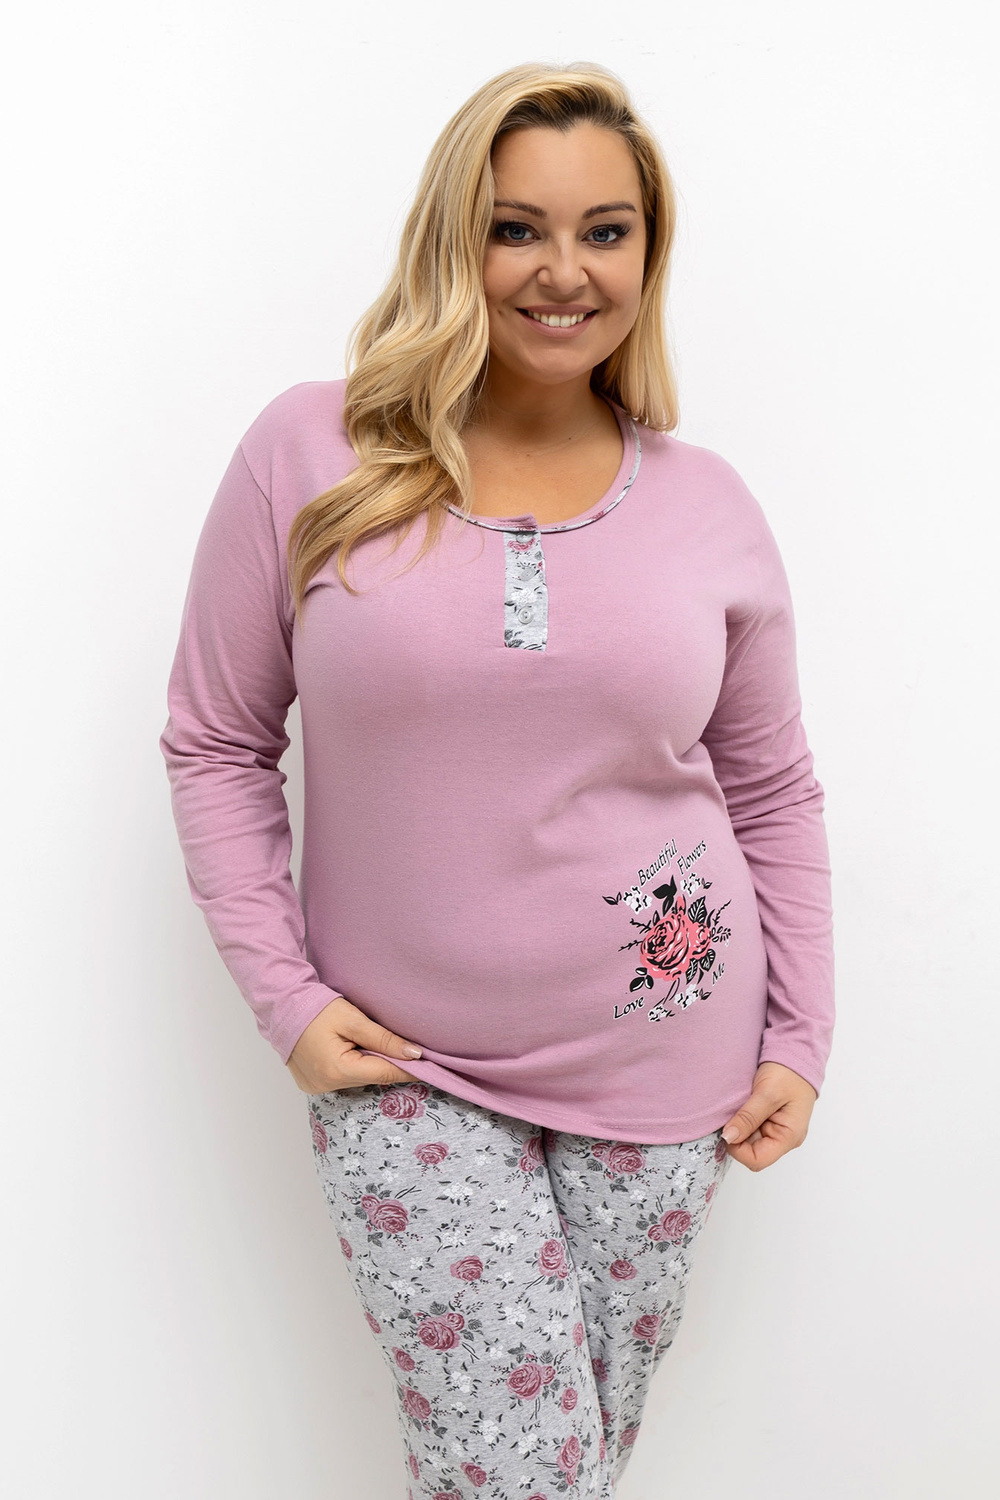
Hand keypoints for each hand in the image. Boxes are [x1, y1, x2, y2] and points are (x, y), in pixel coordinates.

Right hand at [286, 995, 424, 1093]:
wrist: (282, 1006)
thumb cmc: (317, 1008)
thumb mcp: (354, 1020)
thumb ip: (385, 1039)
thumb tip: (415, 1055)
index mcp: (337, 1071)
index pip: (384, 1073)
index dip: (408, 1068)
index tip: (429, 1064)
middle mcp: (326, 1086)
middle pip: (370, 1077)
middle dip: (385, 1062)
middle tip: (398, 1046)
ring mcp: (316, 1088)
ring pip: (357, 1079)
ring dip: (367, 1065)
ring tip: (365, 1043)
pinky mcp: (311, 1084)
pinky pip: (342, 1080)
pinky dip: (351, 1068)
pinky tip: (348, 1051)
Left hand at [720, 1061, 816, 1170]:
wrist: (796, 1054)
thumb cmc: (788, 1073)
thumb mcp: (767, 1093)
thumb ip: (748, 1117)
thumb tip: (728, 1138)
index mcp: (789, 1137)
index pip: (757, 1160)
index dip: (738, 1149)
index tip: (726, 1130)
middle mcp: (784, 1138)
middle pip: (752, 1152)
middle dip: (737, 1137)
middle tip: (729, 1116)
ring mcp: (777, 1130)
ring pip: (749, 1141)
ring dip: (739, 1128)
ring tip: (736, 1109)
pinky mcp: (770, 1121)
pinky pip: (751, 1129)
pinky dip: (742, 1121)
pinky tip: (739, 1108)